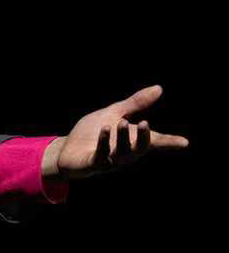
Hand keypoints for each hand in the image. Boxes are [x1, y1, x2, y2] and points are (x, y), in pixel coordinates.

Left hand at [45, 84, 189, 180]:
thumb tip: (159, 88)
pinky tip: (105, 129)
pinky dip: (104, 142)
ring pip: (121, 154)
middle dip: (142, 138)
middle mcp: (124, 153)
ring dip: (122, 138)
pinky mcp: (93, 164)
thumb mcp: (115, 112)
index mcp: (132, 140)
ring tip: (120, 122)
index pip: (154, 142)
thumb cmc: (93, 132)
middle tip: (143, 122)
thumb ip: (136, 103)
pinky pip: (101, 156)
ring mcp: (109, 160)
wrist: (68, 147)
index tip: (184, 143)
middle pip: (139, 149)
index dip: (170, 142)